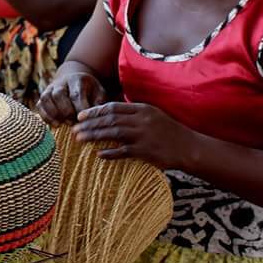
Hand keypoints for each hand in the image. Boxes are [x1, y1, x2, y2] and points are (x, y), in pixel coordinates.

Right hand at [37, 71, 106, 125]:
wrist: (75, 82)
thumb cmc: (90, 91)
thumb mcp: (99, 94)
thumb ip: (98, 104)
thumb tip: (96, 117)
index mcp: (77, 79)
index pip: (76, 94)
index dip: (79, 109)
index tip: (85, 120)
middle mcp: (61, 82)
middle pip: (59, 94)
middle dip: (66, 111)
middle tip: (74, 122)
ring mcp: (50, 88)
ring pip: (46, 98)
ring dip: (55, 114)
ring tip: (65, 123)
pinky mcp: (43, 96)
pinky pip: (40, 105)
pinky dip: (46, 116)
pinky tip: (56, 124)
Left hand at [73, 102, 189, 168]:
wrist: (188, 147)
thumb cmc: (168, 132)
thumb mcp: (153, 116)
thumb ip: (133, 114)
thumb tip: (111, 115)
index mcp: (142, 109)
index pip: (113, 107)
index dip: (95, 111)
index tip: (81, 116)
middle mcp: (142, 120)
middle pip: (110, 119)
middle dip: (90, 123)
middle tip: (74, 128)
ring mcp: (144, 136)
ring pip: (113, 133)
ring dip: (94, 136)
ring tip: (80, 139)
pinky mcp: (146, 151)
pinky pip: (123, 151)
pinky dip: (110, 153)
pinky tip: (99, 154)